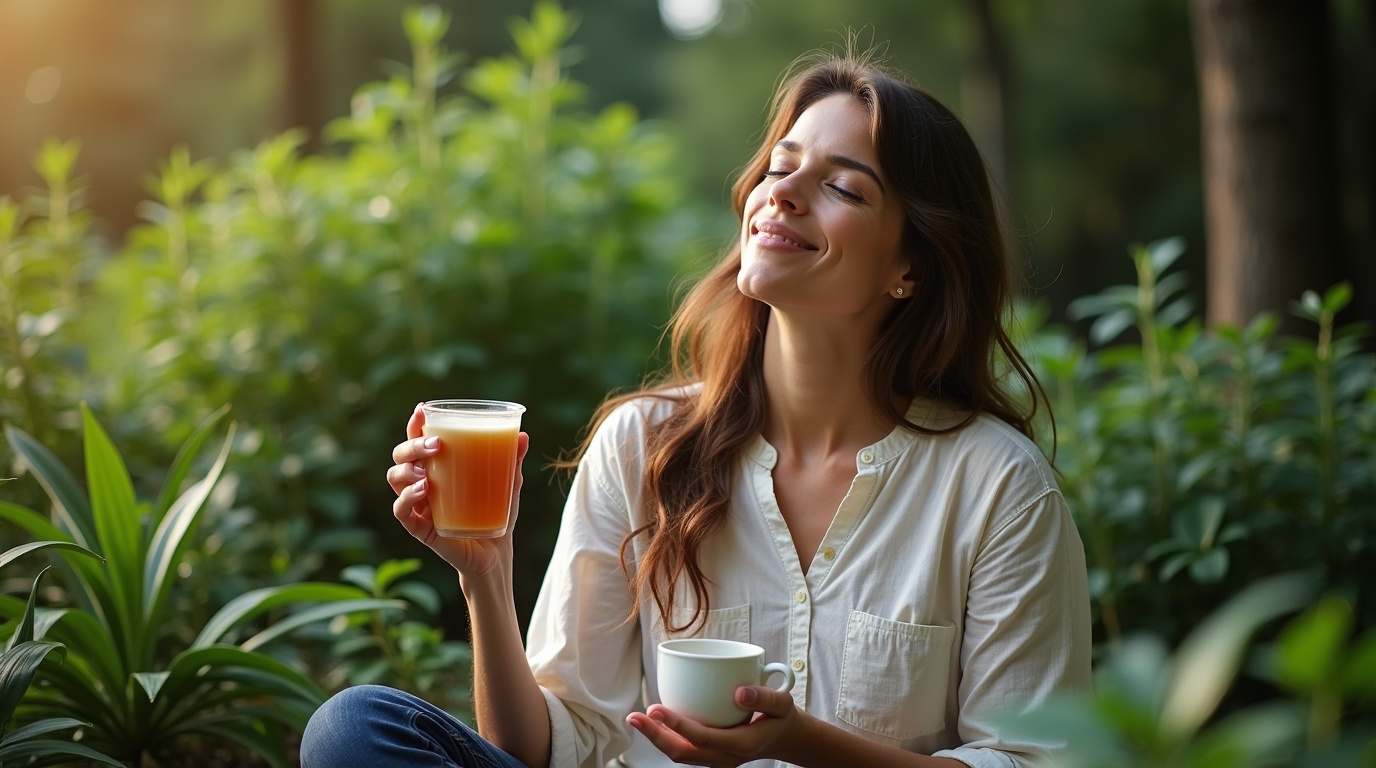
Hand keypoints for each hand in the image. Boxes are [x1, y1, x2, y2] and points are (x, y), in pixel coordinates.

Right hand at [385, 403, 529, 579]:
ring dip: (406, 470)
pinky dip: (407, 499)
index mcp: (438, 468)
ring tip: (426, 472)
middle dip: (411, 445)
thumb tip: (523, 436)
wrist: (496, 555)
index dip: (415, 424)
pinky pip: (401, 512)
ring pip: (395, 479)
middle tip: (435, 444)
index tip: (422, 410)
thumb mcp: (508, 485)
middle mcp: (422, 483)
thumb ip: (512, 461)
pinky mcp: (420, 529)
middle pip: (400, 457)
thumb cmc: (497, 513)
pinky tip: (423, 491)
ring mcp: (419, 506)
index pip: (418, 441)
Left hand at [626, 685, 802, 767]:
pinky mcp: (711, 755)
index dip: (675, 725)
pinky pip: (684, 750)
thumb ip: (765, 697)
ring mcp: (717, 760)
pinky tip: (655, 721)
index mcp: (741, 745)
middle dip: (654, 736)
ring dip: (656, 738)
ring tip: (636, 719)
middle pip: (682, 752)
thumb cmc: (781, 717)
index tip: (655, 708)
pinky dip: (667, 737)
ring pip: (680, 754)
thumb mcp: (783, 704)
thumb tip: (739, 692)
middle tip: (634, 716)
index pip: (702, 738)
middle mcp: (725, 758)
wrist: (785, 738)